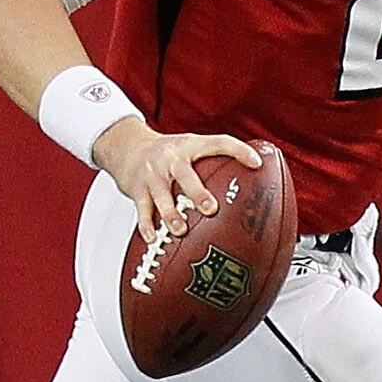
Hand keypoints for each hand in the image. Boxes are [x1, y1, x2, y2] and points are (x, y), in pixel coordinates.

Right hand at [94, 119, 264, 238]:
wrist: (125, 146)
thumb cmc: (166, 153)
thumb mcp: (189, 147)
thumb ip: (213, 160)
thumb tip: (255, 173)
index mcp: (189, 146)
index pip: (218, 142)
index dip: (238, 151)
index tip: (256, 163)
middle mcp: (170, 158)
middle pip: (185, 174)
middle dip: (197, 193)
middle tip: (210, 208)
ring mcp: (152, 175)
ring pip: (161, 196)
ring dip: (171, 215)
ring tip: (180, 230)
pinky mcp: (137, 190)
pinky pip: (142, 210)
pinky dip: (147, 226)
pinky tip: (153, 238)